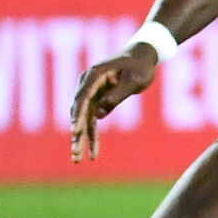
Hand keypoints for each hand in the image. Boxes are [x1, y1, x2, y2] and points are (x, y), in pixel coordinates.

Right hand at [70, 44, 158, 163]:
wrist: (142, 58)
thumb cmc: (140, 66)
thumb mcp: (135, 79)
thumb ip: (118, 94)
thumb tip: (100, 113)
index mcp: (94, 75)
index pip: (83, 97)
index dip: (78, 115)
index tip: (75, 131)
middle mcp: (87, 85)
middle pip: (79, 112)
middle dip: (77, 133)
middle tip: (75, 153)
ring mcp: (90, 94)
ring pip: (83, 120)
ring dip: (81, 139)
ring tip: (76, 159)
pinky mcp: (97, 102)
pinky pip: (92, 121)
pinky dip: (92, 136)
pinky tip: (93, 154)